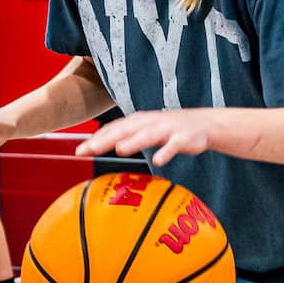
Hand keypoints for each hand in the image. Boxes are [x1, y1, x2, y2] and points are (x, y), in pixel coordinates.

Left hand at [74, 109, 218, 165]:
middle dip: (106, 140)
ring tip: (120, 150)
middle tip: (88, 150)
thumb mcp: (144, 130)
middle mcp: (150, 122)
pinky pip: (174, 145)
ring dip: (134, 142)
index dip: (95, 139)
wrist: (204, 124)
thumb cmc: (169, 130)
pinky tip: (158, 161)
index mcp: (138, 121)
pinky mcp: (184, 138)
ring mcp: (167, 129)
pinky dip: (166, 152)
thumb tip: (98, 143)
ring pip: (148, 135)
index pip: (112, 129)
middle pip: (124, 130)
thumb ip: (124, 136)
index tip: (79, 151)